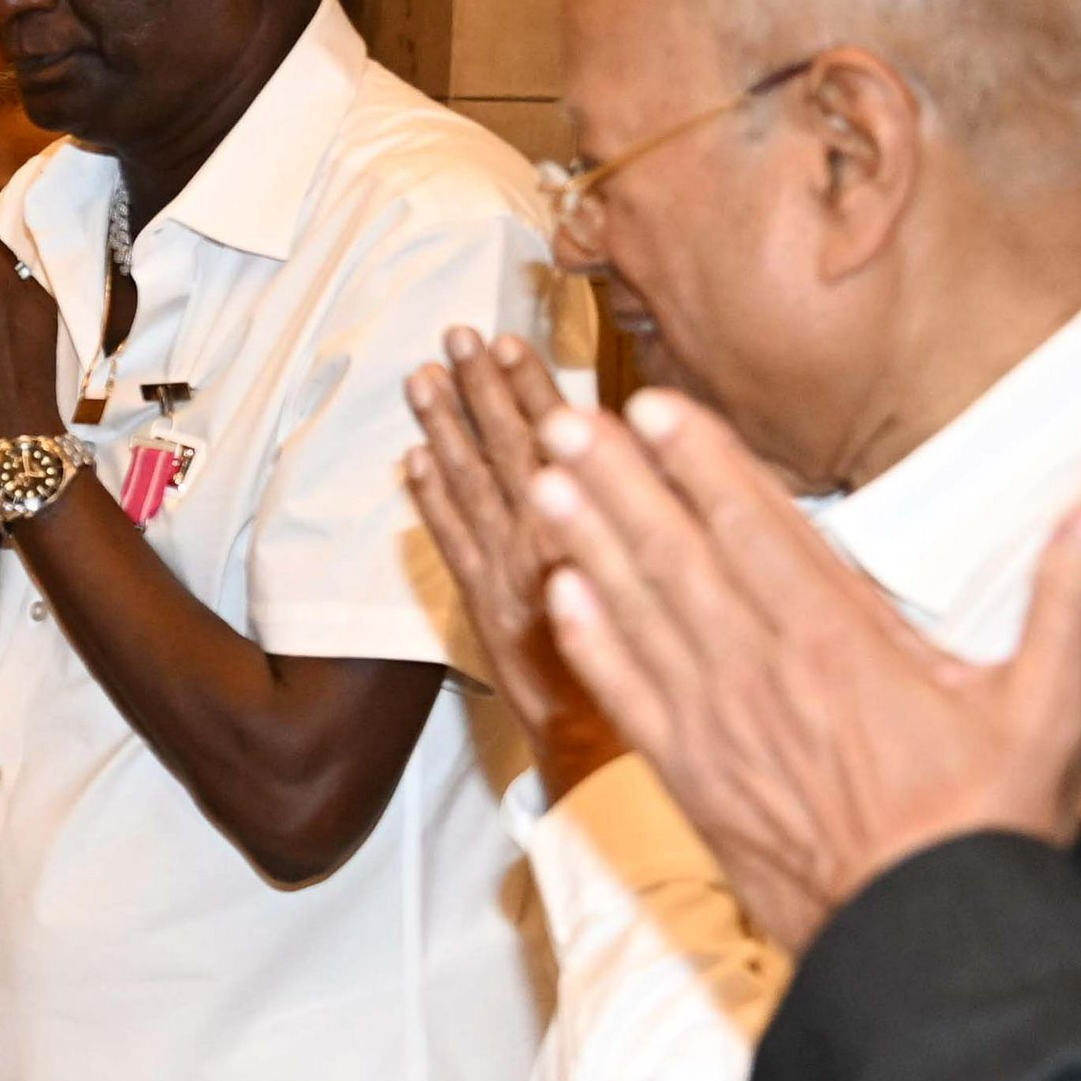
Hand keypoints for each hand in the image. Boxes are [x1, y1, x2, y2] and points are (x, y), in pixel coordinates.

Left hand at [407, 326, 613, 788]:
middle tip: (453, 338)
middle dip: (478, 389)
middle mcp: (540, 538)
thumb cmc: (652, 661)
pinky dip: (427, 499)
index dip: (528, 386)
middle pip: (503, 447)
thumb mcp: (669, 576)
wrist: (606, 742)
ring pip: (465, 483)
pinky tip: (411, 463)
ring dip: (443, 428)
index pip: (554, 437)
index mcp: (588, 524)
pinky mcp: (478, 602)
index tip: (506, 342)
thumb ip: (651, 512)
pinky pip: (447, 539)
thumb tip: (647, 452)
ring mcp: (502, 569)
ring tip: (422, 381)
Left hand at [525, 385, 1080, 947]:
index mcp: (846, 642)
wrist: (922, 948)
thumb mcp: (1061, 706)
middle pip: (680, 556)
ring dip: (589, 544)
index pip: (762, 528)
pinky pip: (631, 701)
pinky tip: (559, 601)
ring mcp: (722, 730)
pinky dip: (593, 647)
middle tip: (565, 419)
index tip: (656, 407)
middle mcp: (768, 674)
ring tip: (542, 481)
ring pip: (642, 616)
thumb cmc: (989, 830)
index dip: (704, 462)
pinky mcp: (697, 783)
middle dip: (620, 482)